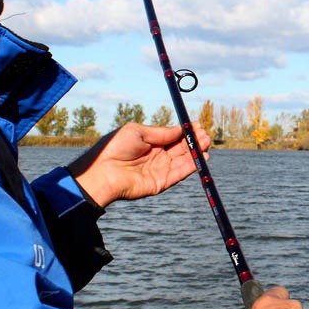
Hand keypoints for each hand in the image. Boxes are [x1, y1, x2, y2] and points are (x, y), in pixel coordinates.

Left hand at [67, 122, 210, 208]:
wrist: (102, 171)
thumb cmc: (115, 148)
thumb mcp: (138, 132)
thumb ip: (161, 132)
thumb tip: (180, 129)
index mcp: (149, 143)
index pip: (173, 137)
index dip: (185, 132)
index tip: (197, 125)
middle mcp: (156, 156)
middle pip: (180, 148)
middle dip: (193, 141)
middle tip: (204, 134)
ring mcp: (159, 170)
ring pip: (182, 160)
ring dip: (195, 152)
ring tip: (206, 142)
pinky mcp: (160, 183)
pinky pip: (179, 173)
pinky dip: (191, 166)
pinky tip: (200, 157)